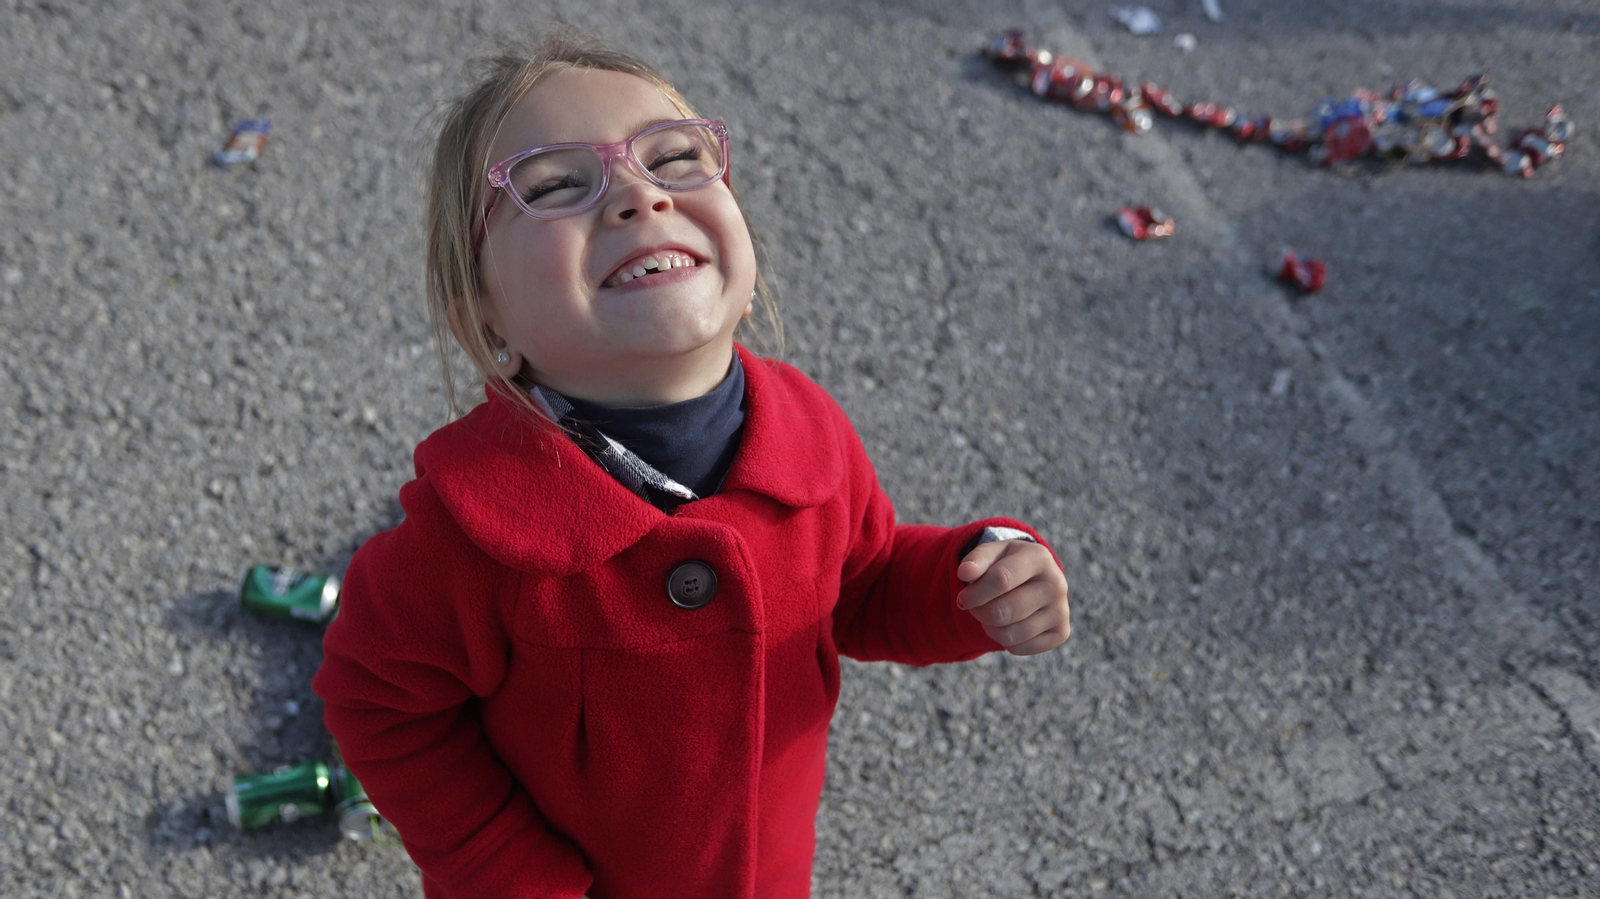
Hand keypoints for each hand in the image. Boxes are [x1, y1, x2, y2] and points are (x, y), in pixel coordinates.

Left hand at [955, 540, 1069, 655]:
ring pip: (1010, 634)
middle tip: (975, 607)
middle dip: (979, 612)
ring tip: (990, 614)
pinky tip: (1006, 625)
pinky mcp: (1061, 632)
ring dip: (989, 628)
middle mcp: (1056, 584)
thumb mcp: (992, 553)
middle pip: (1004, 611)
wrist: (1034, 577)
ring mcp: (1061, 610)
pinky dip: (1004, 641)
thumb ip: (976, 559)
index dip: (975, 593)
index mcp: (1039, 558)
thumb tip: (964, 572)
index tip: (963, 598)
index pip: (1001, 579)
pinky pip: (1020, 648)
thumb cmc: (1007, 564)